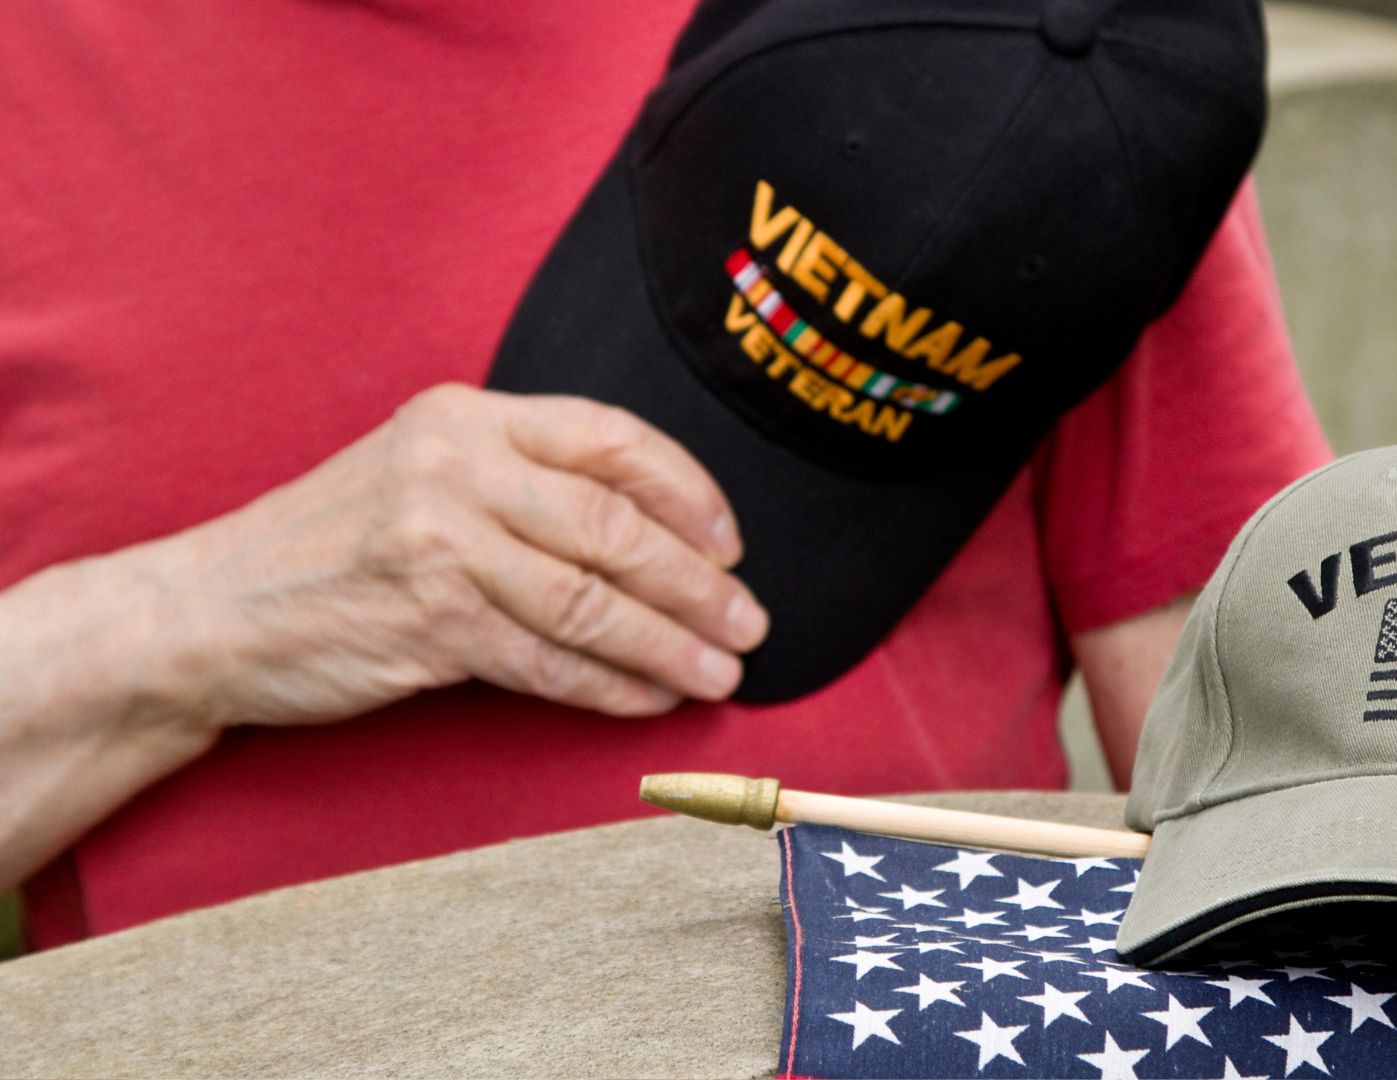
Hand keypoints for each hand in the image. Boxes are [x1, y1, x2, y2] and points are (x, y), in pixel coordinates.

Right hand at [141, 383, 767, 726]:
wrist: (212, 609)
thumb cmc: (334, 545)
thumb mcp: (424, 473)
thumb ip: (524, 482)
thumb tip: (661, 536)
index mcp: (467, 415)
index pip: (612, 440)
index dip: (689, 494)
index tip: (731, 544)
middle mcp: (456, 466)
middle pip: (615, 527)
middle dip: (697, 585)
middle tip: (748, 623)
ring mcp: (438, 542)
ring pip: (590, 601)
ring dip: (668, 645)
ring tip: (719, 673)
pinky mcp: (425, 621)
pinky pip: (546, 662)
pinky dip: (607, 687)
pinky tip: (648, 699)